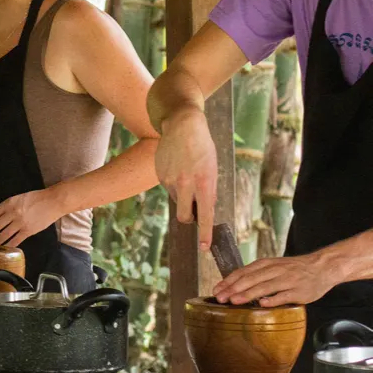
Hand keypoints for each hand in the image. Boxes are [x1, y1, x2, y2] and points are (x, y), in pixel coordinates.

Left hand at [0, 188, 62, 246]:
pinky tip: (4, 248)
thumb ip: (8, 207)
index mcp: (9, 203)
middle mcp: (13, 213)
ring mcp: (20, 223)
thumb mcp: (18, 198)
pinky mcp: (29, 231)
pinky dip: (8, 245)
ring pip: (3, 235)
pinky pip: (15, 240)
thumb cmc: (36, 198)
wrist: (53, 201)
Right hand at [155, 107, 217, 249]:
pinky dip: (174, 183)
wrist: (183, 126)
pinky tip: (177, 167)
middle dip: (188, 217)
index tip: (204, 247)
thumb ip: (208, 190)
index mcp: (204, 183)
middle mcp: (186, 184)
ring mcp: (171, 179)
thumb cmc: (203, 148)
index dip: (205, 233)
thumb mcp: (212, 169)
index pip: (205, 215)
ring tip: (187, 174)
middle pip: (184, 215)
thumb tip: (202, 209)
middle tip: (192, 211)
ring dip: (182, 195)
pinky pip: (168, 187)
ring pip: (177, 199)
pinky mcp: (160, 174)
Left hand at [212, 253, 336, 306]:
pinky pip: (283, 296)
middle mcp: (275, 270)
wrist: (322, 267)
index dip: (228, 281)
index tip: (216, 290)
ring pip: (264, 287)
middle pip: (250, 279)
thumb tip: (234, 285)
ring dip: (248, 294)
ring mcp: (287, 281)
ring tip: (234, 300)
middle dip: (233, 289)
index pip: (243, 272)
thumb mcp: (273, 266)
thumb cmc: (293, 269)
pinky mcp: (299, 291)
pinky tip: (262, 305)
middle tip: (220, 298)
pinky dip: (272, 300)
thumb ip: (256, 274)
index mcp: (266, 264)